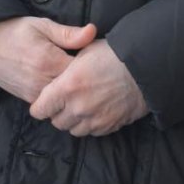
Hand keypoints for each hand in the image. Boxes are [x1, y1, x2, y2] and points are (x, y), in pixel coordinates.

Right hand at [0, 17, 96, 103]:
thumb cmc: (14, 30)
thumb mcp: (41, 25)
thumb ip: (68, 33)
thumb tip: (93, 31)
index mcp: (49, 61)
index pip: (82, 71)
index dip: (94, 66)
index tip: (99, 59)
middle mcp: (42, 82)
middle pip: (74, 89)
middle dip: (85, 82)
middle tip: (94, 72)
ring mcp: (34, 94)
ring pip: (63, 100)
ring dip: (72, 92)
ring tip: (80, 81)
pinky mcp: (27, 99)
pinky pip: (50, 104)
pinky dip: (59, 98)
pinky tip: (64, 87)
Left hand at [29, 38, 148, 136]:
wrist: (143, 67)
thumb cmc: (112, 53)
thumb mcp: (84, 51)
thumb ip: (65, 66)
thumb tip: (56, 73)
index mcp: (67, 86)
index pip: (40, 108)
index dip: (39, 105)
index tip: (42, 102)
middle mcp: (78, 107)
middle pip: (56, 121)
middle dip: (56, 112)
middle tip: (62, 101)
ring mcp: (93, 119)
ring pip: (72, 130)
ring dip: (72, 120)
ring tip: (79, 106)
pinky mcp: (108, 126)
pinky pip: (91, 132)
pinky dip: (89, 124)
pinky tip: (94, 110)